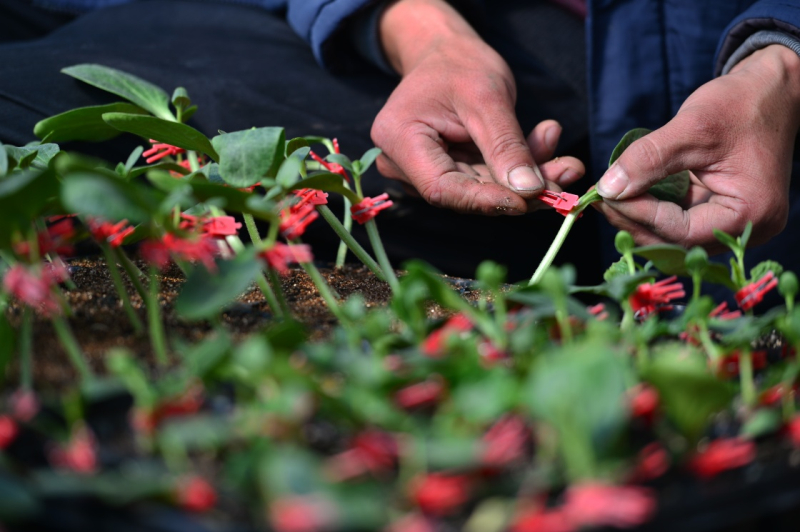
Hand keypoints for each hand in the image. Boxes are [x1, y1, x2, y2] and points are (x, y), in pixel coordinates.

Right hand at [371, 0, 584, 214]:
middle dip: (518, 189)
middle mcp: (402, 164)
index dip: (487, 200)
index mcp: (398, 141)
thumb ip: (506, 146)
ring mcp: (423, 171)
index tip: (531, 198)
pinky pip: (485, 180)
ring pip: (480, 190)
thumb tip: (530, 191)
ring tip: (565, 161)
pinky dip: (517, 169)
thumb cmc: (458, 64)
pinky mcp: (447, 172)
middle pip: (464, 194)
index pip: (442, 188)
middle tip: (565, 174)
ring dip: (526, 179)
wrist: (446, 53)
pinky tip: (546, 147)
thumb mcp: (487, 97)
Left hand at [594, 45, 799, 250]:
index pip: (681, 231)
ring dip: (640, 221)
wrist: (771, 91)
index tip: (607, 196)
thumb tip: (607, 188)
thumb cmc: (741, 104)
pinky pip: (681, 223)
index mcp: (751, 212)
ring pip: (675, 237)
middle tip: (600, 201)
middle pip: (677, 242)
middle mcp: (748, 228)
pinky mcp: (721, 213)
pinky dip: (653, 212)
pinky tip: (628, 195)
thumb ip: (648, 159)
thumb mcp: (692, 127)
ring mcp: (736, 224)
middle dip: (634, 223)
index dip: (640, 215)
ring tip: (609, 198)